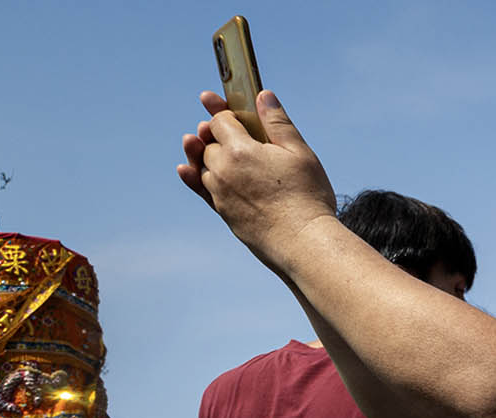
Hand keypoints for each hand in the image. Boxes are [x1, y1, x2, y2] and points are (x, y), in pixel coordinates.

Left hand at [177, 89, 337, 267]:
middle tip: (226, 130)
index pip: (220, 121)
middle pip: (209, 142)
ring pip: (204, 165)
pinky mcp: (224, 213)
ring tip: (210, 147)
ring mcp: (220, 193)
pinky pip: (200, 190)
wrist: (304, 244)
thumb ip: (278, 123)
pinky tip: (187, 170)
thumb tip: (263, 95)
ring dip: (206, 154)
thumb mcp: (300, 153)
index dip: (221, 110)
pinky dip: (193, 177)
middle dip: (215, 134)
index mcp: (240, 149)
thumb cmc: (308, 198)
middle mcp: (223, 170)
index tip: (217, 103)